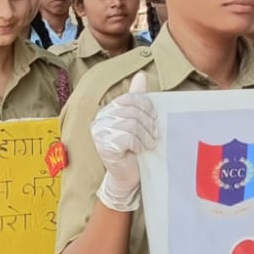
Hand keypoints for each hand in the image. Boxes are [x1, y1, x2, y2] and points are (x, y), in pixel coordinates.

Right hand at [92, 72, 155, 212]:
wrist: (129, 177)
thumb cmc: (135, 150)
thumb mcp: (139, 122)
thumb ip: (138, 99)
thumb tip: (141, 75)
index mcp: (108, 110)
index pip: (129, 98)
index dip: (146, 105)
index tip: (154, 117)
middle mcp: (100, 120)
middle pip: (131, 111)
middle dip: (147, 123)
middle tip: (153, 135)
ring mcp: (99, 133)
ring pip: (131, 124)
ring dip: (145, 136)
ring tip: (148, 144)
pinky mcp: (103, 146)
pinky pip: (127, 137)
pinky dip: (138, 144)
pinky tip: (139, 151)